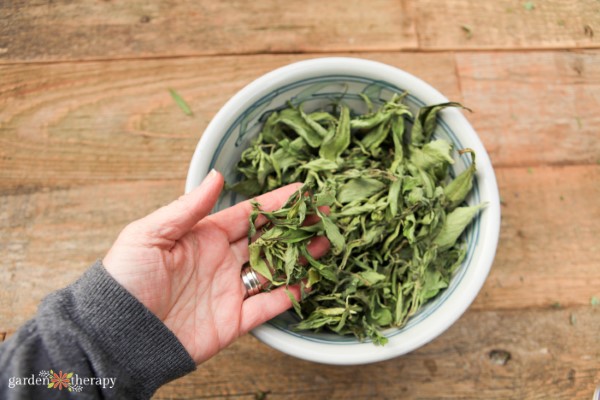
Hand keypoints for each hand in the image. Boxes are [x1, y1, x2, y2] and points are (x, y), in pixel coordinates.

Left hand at [103, 170, 328, 363]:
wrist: (118, 334)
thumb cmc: (125, 279)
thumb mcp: (149, 234)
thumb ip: (187, 208)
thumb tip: (216, 175)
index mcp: (203, 237)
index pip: (248, 214)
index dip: (276, 203)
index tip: (302, 191)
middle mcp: (221, 261)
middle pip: (267, 240)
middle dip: (296, 226)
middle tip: (324, 214)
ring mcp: (230, 290)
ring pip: (274, 270)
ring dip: (300, 257)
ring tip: (327, 241)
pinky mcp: (234, 320)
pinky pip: (268, 305)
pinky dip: (290, 295)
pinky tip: (310, 280)